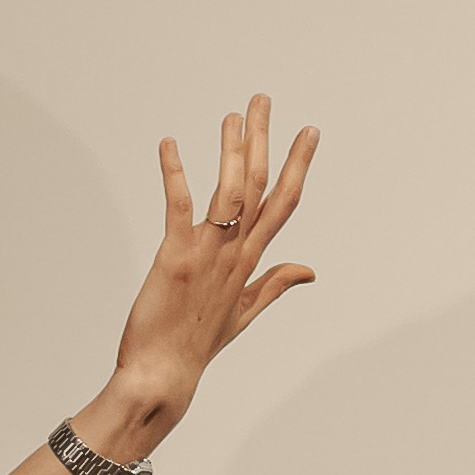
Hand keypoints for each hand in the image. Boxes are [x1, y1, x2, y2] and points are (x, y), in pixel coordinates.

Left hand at [104, 95, 323, 417]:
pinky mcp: (175, 258)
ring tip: (233, 114)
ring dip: (231, 149)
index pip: (283, 203)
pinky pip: (179, 207)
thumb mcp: (246, 312)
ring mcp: (207, 254)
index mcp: (251, 262)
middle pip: (258, 186)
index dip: (298, 165)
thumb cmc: (198, 344)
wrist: (164, 374)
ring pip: (229, 192)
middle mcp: (235, 253)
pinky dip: (175, 173)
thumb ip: (276, 284)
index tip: (309, 131)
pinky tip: (169, 143)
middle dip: (263, 140)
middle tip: (262, 100)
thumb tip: (310, 271)